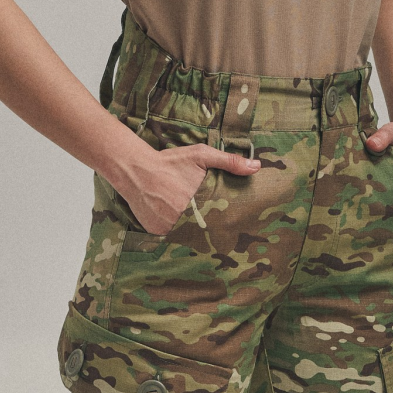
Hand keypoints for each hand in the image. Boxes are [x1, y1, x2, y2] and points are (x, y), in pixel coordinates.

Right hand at [117, 144, 260, 235]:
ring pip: (185, 234)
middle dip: (206, 227)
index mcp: (197, 203)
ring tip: (190, 222)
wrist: (135, 168)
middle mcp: (182, 219)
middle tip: (208, 223)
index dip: (221, 221)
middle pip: (201, 230)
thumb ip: (229, 162)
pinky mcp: (154, 231)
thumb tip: (256, 167)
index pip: (217, 220)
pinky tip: (171, 220)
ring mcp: (166, 227)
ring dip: (188, 230)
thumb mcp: (201, 156)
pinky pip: (168, 236)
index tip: (226, 223)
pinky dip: (171, 230)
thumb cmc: (170, 161)